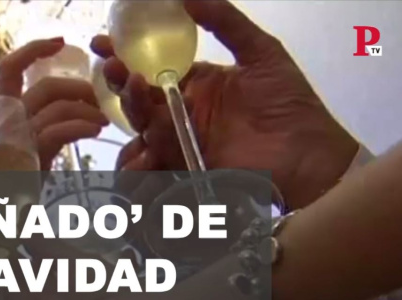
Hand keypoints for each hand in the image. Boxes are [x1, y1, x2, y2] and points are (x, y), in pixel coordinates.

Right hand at [0, 38, 108, 169]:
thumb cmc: (2, 193)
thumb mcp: (18, 155)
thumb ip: (35, 132)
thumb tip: (72, 113)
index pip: (8, 69)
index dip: (32, 50)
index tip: (58, 44)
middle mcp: (2, 121)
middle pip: (45, 86)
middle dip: (78, 87)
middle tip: (98, 99)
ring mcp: (13, 137)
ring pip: (56, 106)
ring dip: (87, 109)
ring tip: (102, 120)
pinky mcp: (27, 155)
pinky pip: (58, 129)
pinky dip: (81, 126)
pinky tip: (94, 131)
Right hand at [95, 0, 358, 208]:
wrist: (308, 156)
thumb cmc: (290, 104)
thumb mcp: (262, 53)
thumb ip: (226, 22)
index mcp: (198, 82)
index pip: (155, 65)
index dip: (127, 53)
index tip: (102, 41)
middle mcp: (184, 110)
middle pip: (142, 95)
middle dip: (122, 79)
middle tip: (113, 66)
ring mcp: (182, 138)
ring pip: (143, 122)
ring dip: (132, 106)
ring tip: (134, 87)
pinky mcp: (184, 165)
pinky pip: (155, 155)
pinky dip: (142, 150)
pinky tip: (144, 136)